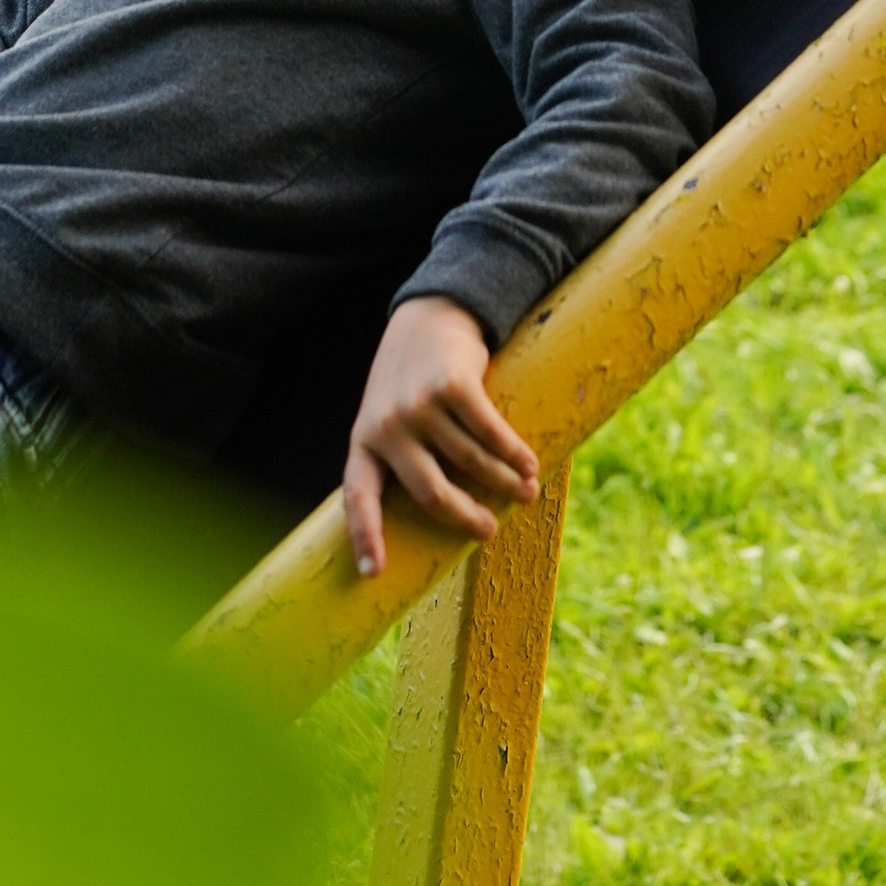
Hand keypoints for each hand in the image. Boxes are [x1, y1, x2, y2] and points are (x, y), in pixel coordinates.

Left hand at [342, 297, 538, 577]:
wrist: (430, 312)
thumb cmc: (410, 378)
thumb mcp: (387, 415)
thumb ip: (399, 458)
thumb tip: (435, 516)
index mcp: (364, 440)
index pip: (358, 497)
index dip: (365, 536)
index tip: (374, 573)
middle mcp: (388, 426)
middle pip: (431, 493)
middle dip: (466, 518)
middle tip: (489, 530)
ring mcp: (420, 405)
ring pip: (470, 463)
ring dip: (504, 483)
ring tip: (525, 491)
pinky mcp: (453, 386)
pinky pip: (490, 433)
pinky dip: (514, 454)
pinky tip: (528, 465)